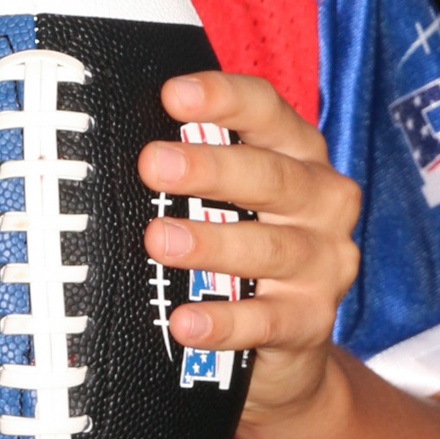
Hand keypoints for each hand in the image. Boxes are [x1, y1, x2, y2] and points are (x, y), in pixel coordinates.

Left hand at [139, 71, 361, 423]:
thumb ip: (196, 168)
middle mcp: (323, 201)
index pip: (267, 111)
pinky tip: (186, 321)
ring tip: (159, 241)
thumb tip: (116, 145)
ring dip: (211, 244)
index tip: (173, 95)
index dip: (223, 99)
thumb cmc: (246, 243)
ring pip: (269, 248)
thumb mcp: (232, 196)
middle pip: (270, 177)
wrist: (290, 343)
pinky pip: (266, 321)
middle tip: (153, 165)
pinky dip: (224, 321)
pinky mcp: (313, 321)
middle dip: (210, 168)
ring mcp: (324, 263)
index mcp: (300, 154)